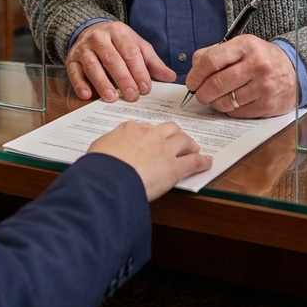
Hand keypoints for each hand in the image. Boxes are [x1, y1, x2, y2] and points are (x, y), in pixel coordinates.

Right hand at [67, 21, 175, 102]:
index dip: (138, 70)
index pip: (129, 51)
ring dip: (102, 83)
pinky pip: (74, 72)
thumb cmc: (117, 42)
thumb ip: (152, 62)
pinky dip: (80, 84)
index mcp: (118, 32)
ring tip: (112, 98)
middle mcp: (99, 38)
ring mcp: (83, 48)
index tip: (145, 88)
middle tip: (132, 96)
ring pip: (93, 66)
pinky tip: (87, 95)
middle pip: (111, 59)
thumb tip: (170, 77)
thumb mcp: (136, 46)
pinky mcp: (71, 59)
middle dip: (123, 78)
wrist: (89, 30)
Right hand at [88, 121, 211, 199]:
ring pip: (184, 140)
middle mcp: (150, 134)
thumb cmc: (99, 167)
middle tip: (178, 140)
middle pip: (169, 128)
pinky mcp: (174, 167)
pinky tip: (207, 163)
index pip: (146, 127)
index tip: (153, 139)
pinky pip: (193, 162)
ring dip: (190, 145)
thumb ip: (108, 146)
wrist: (109, 178)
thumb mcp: (99, 149)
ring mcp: (164, 149)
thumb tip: (107, 151)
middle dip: (175, 134)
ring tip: (194, 149)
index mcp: (131, 128)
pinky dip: (202, 162)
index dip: (152, 134)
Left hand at [185, 35, 296, 118]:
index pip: (211, 60)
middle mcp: (257, 65)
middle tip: (200, 94)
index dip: (196, 74)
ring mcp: (264, 86)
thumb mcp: (241, 47)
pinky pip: (238, 112)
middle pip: (216, 83)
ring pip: (226, 101)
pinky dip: (230, 110)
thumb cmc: (261, 59)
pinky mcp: (268, 104)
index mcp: (246, 46)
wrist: (295, 71)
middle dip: (202, 92)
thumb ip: (215, 54)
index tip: (191, 82)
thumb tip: (194, 69)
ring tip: (217, 98)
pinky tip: (234, 102)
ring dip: (215, 103)